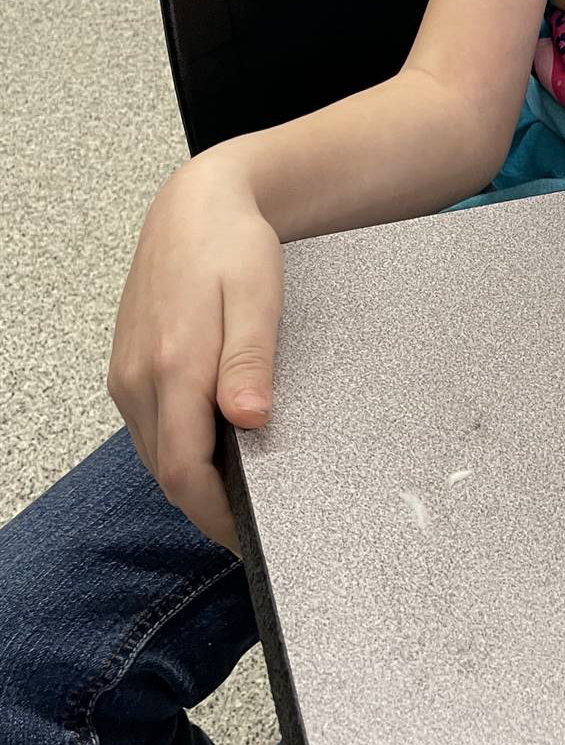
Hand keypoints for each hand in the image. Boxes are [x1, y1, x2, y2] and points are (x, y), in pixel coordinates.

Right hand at [108, 154, 283, 555]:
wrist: (195, 206)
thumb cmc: (232, 245)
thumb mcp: (256, 295)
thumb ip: (251, 358)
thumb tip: (248, 417)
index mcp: (172, 366)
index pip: (186, 470)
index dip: (218, 515)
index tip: (252, 539)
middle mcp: (139, 379)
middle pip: (168, 472)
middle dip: (209, 508)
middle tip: (255, 529)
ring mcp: (128, 376)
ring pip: (157, 455)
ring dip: (194, 482)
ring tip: (242, 497)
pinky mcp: (129, 371)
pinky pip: (153, 430)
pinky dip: (181, 452)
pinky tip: (216, 451)